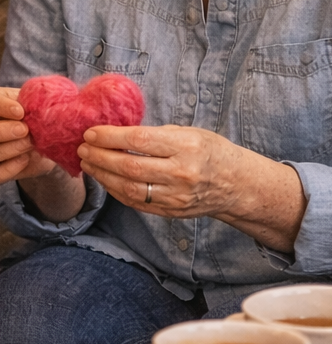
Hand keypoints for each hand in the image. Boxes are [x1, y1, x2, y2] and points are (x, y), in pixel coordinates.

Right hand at [0, 87, 55, 185]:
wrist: (41, 148)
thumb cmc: (39, 122)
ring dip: (12, 148)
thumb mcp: (35, 108)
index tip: (20, 111)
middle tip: (25, 131)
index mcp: (0, 108)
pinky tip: (24, 160)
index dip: (3, 107)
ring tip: (30, 144)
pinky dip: (11, 168)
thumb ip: (34, 103)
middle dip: (5, 130)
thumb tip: (45, 96)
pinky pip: (0, 173)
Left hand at [78, 123, 305, 250]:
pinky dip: (116, 191)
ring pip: (129, 188)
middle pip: (131, 166)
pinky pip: (136, 202)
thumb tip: (119, 131)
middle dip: (101, 157)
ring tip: (89, 163)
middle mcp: (182, 173)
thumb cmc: (211, 151)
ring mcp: (176, 196)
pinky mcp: (171, 212)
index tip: (91, 132)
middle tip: (83, 148)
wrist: (235, 184)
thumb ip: (158, 134)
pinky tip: (105, 179)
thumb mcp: (191, 132)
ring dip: (103, 176)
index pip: (141, 141)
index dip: (111, 137)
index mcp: (187, 146)